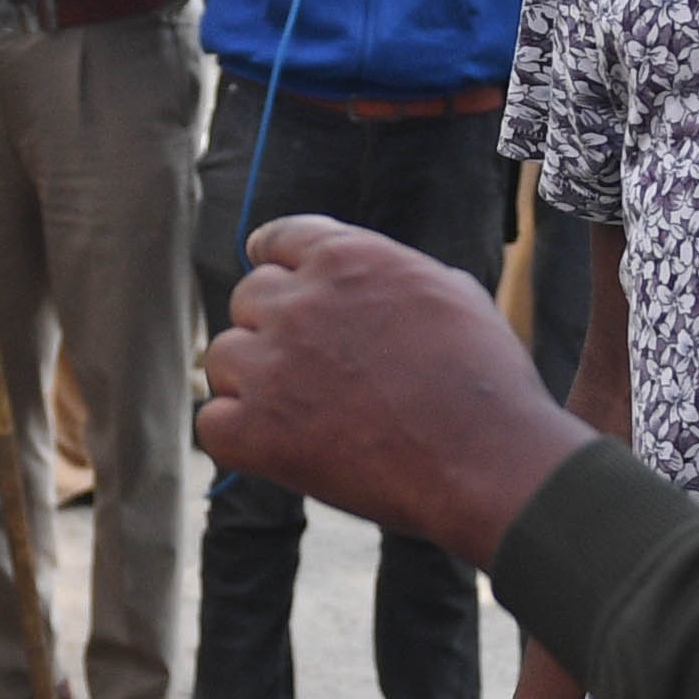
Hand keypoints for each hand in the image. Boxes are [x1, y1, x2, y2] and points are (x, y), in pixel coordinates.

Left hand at [197, 217, 591, 567]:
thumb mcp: (450, 292)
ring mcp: (272, 365)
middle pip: (247, 300)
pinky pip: (213, 421)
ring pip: (223, 357)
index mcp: (346, 258)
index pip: (277, 239)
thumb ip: (391, 274)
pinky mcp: (257, 429)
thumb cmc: (484, 382)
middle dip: (271, 329)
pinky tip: (276, 447)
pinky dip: (238, 435)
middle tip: (310, 369)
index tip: (274, 278)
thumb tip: (370, 279)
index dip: (273, 261)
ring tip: (300, 412)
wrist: (485, 459)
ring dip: (251, 381)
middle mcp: (299, 301)